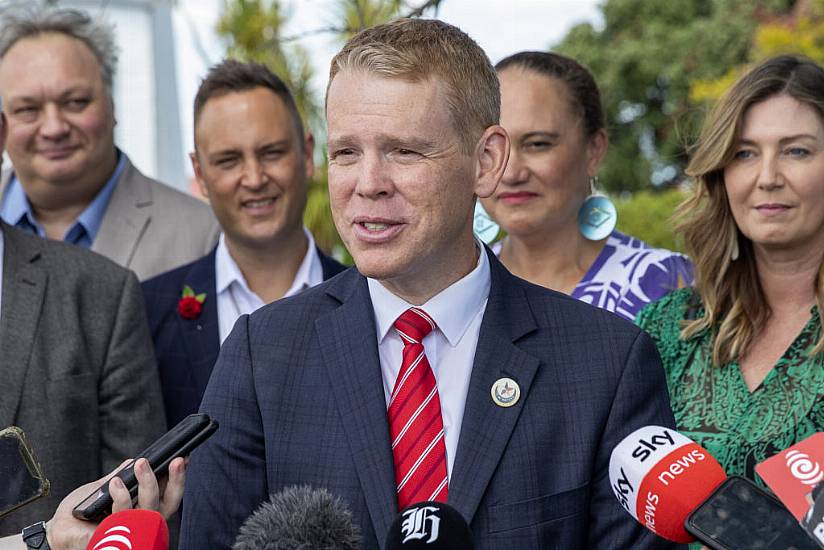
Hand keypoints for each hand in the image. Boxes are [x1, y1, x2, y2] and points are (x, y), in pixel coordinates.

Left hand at [45, 457, 185, 549]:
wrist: (57, 530)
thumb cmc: (80, 512)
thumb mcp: (102, 487)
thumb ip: (120, 476)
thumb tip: (134, 461)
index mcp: (143, 511)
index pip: (169, 495)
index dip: (178, 478)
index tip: (182, 458)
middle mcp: (142, 524)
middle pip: (168, 505)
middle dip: (174, 481)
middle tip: (174, 460)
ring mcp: (129, 533)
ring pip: (149, 510)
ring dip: (147, 484)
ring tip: (141, 464)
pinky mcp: (113, 539)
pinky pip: (122, 519)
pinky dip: (121, 498)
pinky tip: (116, 483)